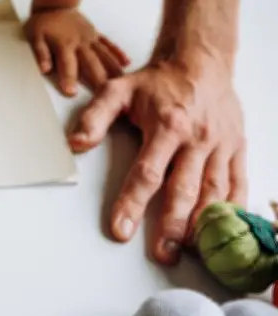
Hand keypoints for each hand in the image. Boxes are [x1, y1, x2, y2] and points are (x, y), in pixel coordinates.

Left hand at [24, 8, 130, 95]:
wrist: (54, 4)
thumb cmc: (43, 23)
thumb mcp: (34, 37)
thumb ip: (40, 53)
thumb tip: (44, 69)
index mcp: (64, 45)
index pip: (67, 65)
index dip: (68, 79)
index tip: (71, 93)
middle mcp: (80, 43)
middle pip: (92, 63)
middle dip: (98, 79)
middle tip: (106, 94)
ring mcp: (90, 38)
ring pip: (105, 55)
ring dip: (113, 68)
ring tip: (123, 82)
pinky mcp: (96, 34)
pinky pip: (109, 44)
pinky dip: (118, 53)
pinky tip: (127, 63)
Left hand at [69, 53, 246, 263]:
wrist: (202, 61)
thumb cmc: (158, 81)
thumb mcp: (119, 90)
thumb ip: (95, 117)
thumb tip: (76, 143)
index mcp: (167, 127)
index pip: (147, 174)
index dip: (132, 203)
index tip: (120, 229)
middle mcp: (196, 140)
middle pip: (184, 190)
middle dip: (173, 225)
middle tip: (163, 254)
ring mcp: (221, 146)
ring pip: (215, 192)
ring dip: (204, 224)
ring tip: (193, 251)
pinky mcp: (238, 148)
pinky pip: (240, 183)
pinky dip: (236, 209)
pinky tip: (227, 231)